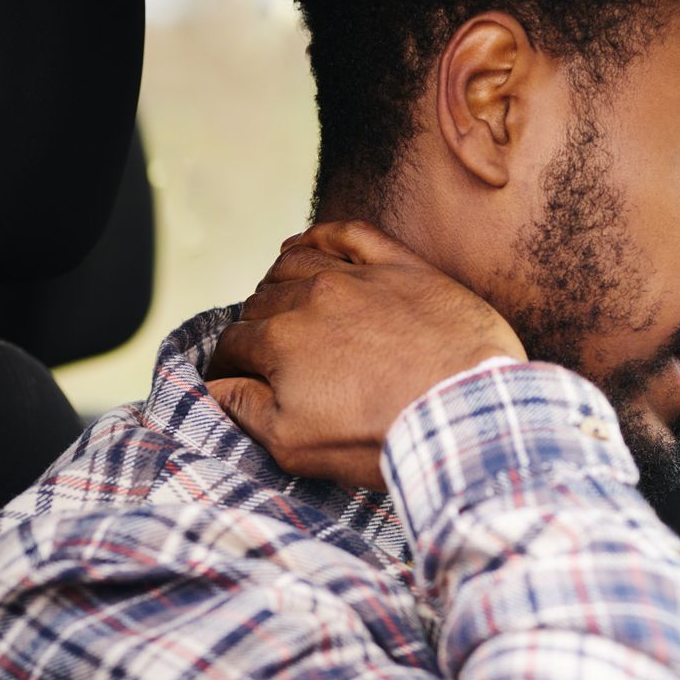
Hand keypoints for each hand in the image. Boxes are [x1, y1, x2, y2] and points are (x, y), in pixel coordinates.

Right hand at [205, 220, 525, 488]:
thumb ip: (244, 411)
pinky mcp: (404, 268)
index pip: (233, 345)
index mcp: (280, 340)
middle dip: (255, 328)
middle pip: (262, 303)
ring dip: (279, 281)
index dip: (228, 366)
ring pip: (296, 263)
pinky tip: (311, 246)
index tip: (235, 379)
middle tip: (268, 352)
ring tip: (281, 302)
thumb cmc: (384, 436)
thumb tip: (214, 387)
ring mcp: (359, 277)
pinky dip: (321, 236)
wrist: (465, 415)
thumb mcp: (296, 445)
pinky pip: (349, 234)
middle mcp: (312, 297)